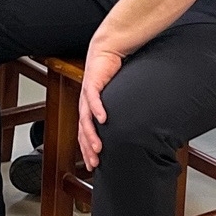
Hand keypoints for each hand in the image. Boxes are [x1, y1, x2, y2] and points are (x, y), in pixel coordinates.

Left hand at [76, 42, 124, 171]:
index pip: (85, 134)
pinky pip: (93, 99)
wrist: (105, 50)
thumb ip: (119, 111)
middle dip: (88, 149)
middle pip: (83, 131)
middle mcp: (85, 104)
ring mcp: (87, 94)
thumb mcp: (115, 97)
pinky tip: (102, 120)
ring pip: (86, 119)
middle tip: (94, 163)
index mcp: (89, 109)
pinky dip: (98, 110)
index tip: (94, 165)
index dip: (88, 150)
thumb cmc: (110, 73)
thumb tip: (132, 125)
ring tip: (97, 148)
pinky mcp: (92, 83)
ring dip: (91, 135)